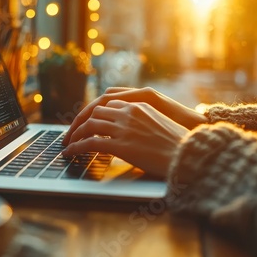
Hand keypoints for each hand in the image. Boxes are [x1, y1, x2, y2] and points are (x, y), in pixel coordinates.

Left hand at [62, 87, 205, 145]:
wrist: (189, 154)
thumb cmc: (178, 143)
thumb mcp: (160, 123)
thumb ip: (143, 121)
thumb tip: (131, 129)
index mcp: (140, 103)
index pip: (107, 102)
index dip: (92, 113)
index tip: (84, 122)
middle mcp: (130, 111)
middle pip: (95, 111)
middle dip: (79, 122)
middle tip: (70, 134)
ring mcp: (125, 127)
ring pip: (89, 125)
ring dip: (75, 135)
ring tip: (67, 144)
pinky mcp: (121, 144)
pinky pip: (90, 143)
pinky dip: (76, 147)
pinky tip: (70, 153)